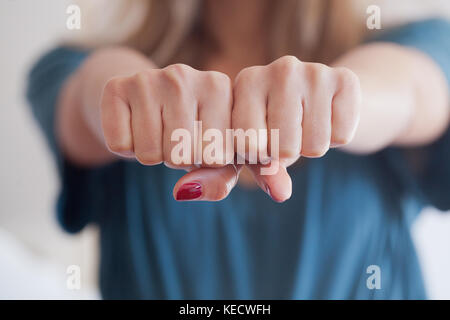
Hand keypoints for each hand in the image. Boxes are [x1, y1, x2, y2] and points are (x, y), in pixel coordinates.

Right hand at [101, 64, 241, 199]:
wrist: (147, 99)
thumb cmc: (194, 131)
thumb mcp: (220, 156)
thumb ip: (219, 180)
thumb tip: (185, 191)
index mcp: (219, 86)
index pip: (217, 158)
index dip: (209, 163)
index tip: (207, 143)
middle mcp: (185, 75)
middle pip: (183, 157)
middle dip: (180, 161)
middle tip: (178, 139)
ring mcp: (149, 77)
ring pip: (150, 155)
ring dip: (154, 156)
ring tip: (158, 132)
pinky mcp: (116, 87)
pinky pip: (120, 146)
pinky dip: (127, 148)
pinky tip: (135, 126)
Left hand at [232, 55, 360, 200]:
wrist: (323, 98)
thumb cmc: (276, 126)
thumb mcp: (255, 148)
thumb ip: (256, 172)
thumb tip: (280, 194)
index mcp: (246, 81)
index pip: (248, 145)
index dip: (258, 156)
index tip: (261, 142)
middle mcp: (279, 68)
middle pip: (284, 148)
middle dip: (287, 153)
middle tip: (289, 133)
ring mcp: (314, 70)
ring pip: (314, 146)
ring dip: (311, 147)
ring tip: (307, 125)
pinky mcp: (346, 79)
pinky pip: (342, 137)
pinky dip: (337, 137)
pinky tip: (328, 118)